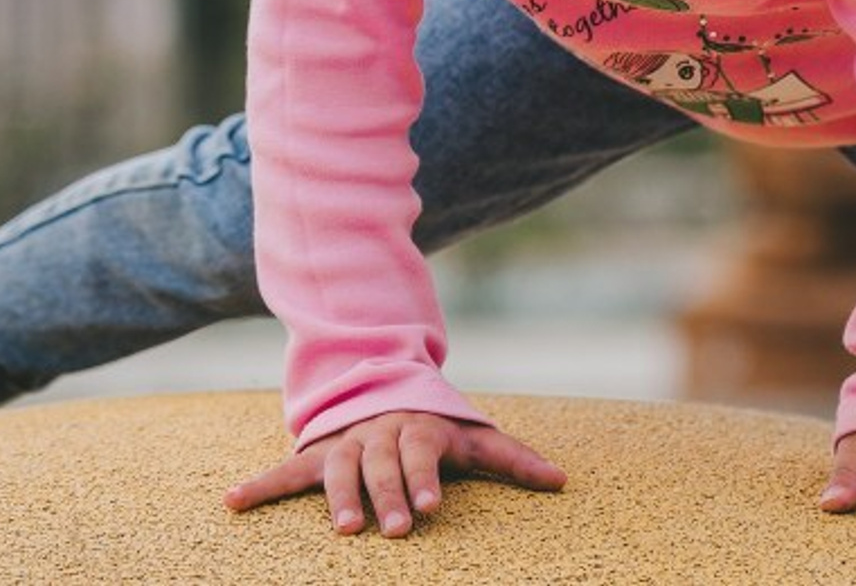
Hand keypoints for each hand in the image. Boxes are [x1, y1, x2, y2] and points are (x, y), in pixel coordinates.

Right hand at [225, 408, 566, 536]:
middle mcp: (379, 432)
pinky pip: (285, 471)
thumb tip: (564, 482)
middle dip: (386, 495)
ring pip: (338, 468)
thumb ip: (514, 459)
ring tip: (343, 530)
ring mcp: (344, 442)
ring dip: (338, 497)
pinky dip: (258, 486)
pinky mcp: (315, 455)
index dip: (426, 477)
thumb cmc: (435, 427)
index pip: (423, 452)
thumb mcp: (474, 436)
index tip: (432, 506)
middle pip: (381, 464)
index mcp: (418, 428)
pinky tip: (231, 502)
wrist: (382, 386)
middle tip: (391, 530)